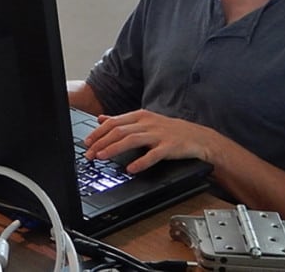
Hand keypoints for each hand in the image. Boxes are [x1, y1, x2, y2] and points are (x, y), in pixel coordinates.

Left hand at [84, 109, 215, 172]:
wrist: (199, 137)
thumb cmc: (169, 130)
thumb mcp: (144, 121)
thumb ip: (122, 121)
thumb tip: (101, 118)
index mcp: (139, 116)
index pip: (113, 122)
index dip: (97, 132)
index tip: (86, 143)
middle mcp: (147, 123)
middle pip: (119, 131)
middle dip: (101, 142)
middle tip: (89, 154)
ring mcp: (159, 134)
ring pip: (132, 140)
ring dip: (114, 149)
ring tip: (102, 157)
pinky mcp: (170, 147)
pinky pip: (154, 154)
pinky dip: (141, 162)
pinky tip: (131, 168)